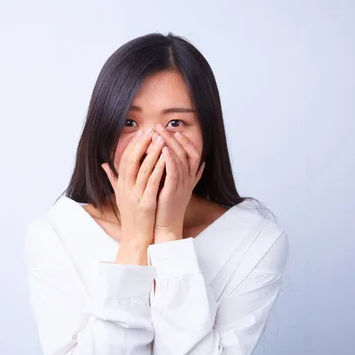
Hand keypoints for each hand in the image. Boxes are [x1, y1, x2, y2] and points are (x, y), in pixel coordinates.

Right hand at [101, 128, 165, 262]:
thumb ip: (113, 179)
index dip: (133, 145)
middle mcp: (125, 188)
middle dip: (142, 144)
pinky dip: (159, 169)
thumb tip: (104, 165)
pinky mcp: (146, 203)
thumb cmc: (131, 217)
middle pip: (131, 161)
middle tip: (152, 130)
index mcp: (121, 185)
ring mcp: (135, 196)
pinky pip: (152, 182)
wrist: (135, 238)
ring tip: (161, 139)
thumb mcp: (120, 195)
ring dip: (152, 152)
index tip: (142, 133)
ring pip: (142, 169)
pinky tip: (166, 159)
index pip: (124, 159)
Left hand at [153, 124, 204, 242]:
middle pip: (185, 152)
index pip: (193, 154)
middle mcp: (188, 180)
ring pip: (180, 160)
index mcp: (189, 178)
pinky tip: (164, 150)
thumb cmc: (167, 207)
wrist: (166, 227)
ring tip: (159, 133)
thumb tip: (195, 164)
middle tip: (160, 127)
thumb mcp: (176, 187)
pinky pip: (174, 173)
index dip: (185, 141)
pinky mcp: (174, 191)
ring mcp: (182, 185)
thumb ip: (182, 174)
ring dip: (169, 145)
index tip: (174, 130)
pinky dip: (170, 160)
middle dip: (173, 138)